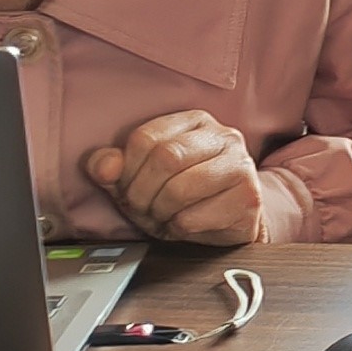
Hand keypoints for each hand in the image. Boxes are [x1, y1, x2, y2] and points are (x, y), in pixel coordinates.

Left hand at [81, 111, 287, 246]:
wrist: (232, 221)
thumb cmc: (183, 196)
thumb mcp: (141, 178)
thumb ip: (113, 166)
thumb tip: (103, 167)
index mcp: (195, 121)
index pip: (145, 137)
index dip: (127, 170)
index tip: (128, 187)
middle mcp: (224, 136)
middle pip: (165, 159)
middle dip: (142, 193)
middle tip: (143, 208)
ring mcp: (241, 165)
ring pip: (180, 189)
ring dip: (161, 212)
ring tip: (164, 216)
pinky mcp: (248, 198)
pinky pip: (194, 218)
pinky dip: (179, 229)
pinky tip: (186, 225)